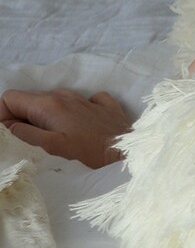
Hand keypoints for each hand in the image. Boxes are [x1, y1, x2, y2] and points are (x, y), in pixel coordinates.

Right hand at [0, 88, 131, 167]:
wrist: (129, 149)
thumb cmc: (90, 152)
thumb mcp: (53, 147)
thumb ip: (28, 134)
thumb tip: (10, 126)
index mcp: (49, 105)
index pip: (11, 97)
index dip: (4, 114)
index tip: (9, 132)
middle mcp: (65, 96)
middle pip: (30, 100)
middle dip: (22, 117)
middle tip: (29, 139)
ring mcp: (85, 98)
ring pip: (53, 101)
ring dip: (45, 116)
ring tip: (53, 137)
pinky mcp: (102, 104)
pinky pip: (79, 102)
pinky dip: (71, 112)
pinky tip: (77, 126)